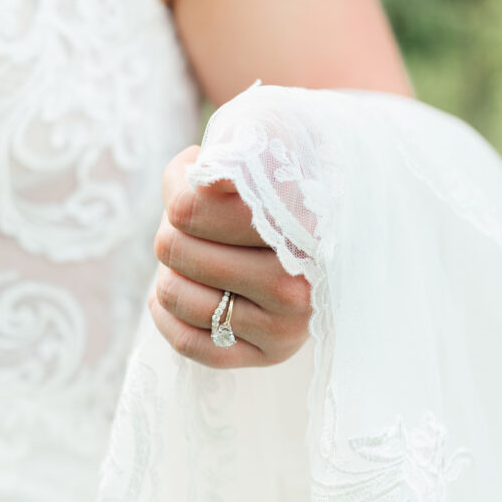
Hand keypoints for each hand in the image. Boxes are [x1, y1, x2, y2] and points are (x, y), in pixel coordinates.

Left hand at [149, 146, 311, 367]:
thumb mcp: (270, 146)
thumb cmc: (287, 181)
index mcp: (301, 226)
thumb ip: (234, 152)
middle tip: (196, 222)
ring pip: (174, 294)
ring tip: (196, 256)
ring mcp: (286, 328)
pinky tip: (179, 290)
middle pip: (175, 248)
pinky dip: (166, 315)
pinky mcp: (268, 355)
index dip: (179, 186)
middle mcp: (299, 284)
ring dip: (170, 270)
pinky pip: (186, 342)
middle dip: (173, 228)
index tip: (197, 175)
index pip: (190, 209)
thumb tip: (203, 176)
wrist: (335, 229)